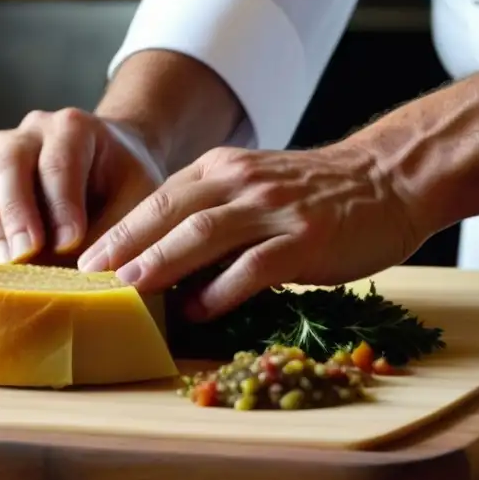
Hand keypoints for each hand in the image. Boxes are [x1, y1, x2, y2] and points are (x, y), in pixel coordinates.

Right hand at [0, 108, 158, 263]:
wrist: (111, 167)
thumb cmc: (125, 185)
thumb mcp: (137, 200)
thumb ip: (114, 231)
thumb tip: (87, 274)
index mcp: (72, 128)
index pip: (59, 161)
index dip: (61, 204)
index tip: (70, 243)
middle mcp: (28, 135)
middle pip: (7, 162)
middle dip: (14, 211)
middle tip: (24, 254)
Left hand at [77, 144, 425, 319]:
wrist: (390, 179)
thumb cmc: (318, 192)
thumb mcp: (257, 185)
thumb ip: (214, 210)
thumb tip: (165, 258)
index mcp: (224, 168)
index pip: (159, 198)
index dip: (120, 229)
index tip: (88, 258)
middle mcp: (242, 182)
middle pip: (169, 212)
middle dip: (124, 245)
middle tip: (88, 276)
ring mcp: (274, 209)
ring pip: (202, 235)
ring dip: (160, 264)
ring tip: (128, 290)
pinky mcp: (304, 240)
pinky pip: (252, 267)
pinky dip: (220, 291)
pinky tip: (196, 310)